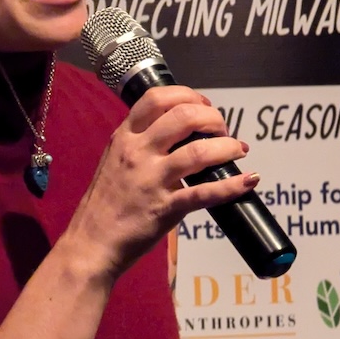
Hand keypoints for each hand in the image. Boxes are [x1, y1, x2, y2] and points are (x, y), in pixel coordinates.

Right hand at [67, 86, 254, 276]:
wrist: (91, 243)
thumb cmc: (106, 203)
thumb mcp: (115, 160)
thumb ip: (141, 143)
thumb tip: (178, 133)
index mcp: (124, 137)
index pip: (157, 98)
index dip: (188, 95)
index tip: (204, 104)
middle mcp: (137, 152)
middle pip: (184, 116)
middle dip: (213, 118)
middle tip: (223, 129)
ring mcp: (151, 180)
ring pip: (199, 151)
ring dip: (227, 147)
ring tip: (238, 150)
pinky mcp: (165, 208)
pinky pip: (205, 192)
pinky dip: (232, 186)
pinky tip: (248, 181)